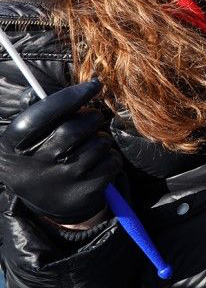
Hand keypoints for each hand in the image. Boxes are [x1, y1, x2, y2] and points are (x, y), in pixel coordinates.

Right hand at [0, 80, 122, 224]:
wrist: (48, 202)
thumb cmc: (41, 156)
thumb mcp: (26, 139)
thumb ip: (40, 111)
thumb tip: (61, 86)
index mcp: (12, 146)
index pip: (38, 116)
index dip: (69, 97)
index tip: (94, 84)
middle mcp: (34, 166)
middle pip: (73, 129)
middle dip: (92, 118)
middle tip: (92, 118)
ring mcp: (60, 181)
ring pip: (98, 144)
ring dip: (102, 138)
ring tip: (90, 144)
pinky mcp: (84, 193)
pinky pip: (111, 161)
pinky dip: (111, 157)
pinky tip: (97, 162)